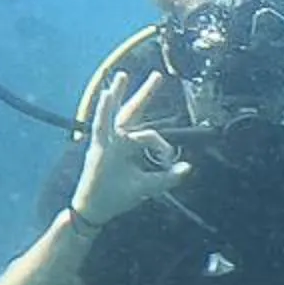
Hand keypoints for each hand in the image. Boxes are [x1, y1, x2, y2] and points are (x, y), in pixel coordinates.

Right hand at [70, 71, 188, 226]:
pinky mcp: (98, 148)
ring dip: (119, 94)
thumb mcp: (148, 186)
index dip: (162, 146)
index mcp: (128, 146)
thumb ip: (167, 178)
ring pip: (114, 115)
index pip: (149, 135)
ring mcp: (106, 142)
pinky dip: (103, 111)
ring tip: (123, 75)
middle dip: (145, 93)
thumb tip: (188, 167)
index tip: (168, 160)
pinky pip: (101, 126)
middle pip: (133, 112)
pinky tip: (107, 95)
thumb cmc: (118, 195)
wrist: (95, 209)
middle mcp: (118, 139)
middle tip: (159, 75)